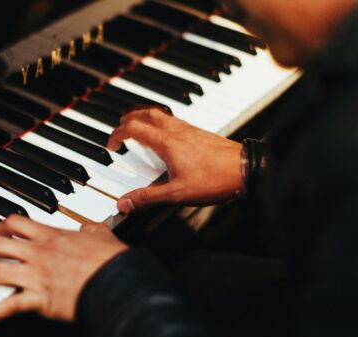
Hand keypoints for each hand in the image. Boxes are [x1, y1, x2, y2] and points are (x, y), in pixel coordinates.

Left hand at [0, 215, 127, 323]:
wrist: (119, 281)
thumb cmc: (111, 261)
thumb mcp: (102, 235)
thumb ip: (91, 229)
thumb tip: (89, 227)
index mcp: (50, 236)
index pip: (15, 223)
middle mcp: (36, 253)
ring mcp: (35, 275)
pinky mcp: (39, 299)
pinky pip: (8, 305)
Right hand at [107, 107, 242, 210]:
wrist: (244, 169)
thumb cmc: (214, 179)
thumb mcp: (176, 194)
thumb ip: (147, 197)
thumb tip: (124, 203)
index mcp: (166, 143)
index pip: (133, 129)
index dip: (117, 134)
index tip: (112, 145)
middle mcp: (176, 131)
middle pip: (145, 113)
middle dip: (129, 118)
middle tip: (120, 127)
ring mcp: (189, 130)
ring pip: (160, 114)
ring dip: (145, 117)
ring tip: (139, 127)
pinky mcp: (199, 133)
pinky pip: (174, 120)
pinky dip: (161, 122)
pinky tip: (166, 137)